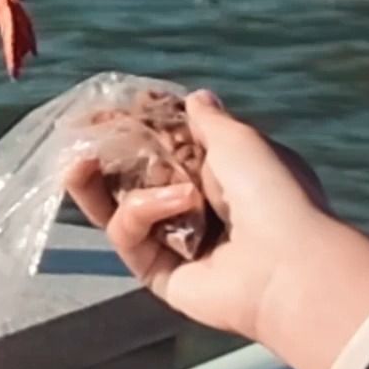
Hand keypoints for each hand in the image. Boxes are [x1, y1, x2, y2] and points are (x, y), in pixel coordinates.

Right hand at [64, 90, 368, 368]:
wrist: (290, 263)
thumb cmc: (275, 195)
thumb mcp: (240, 141)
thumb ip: (207, 120)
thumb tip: (195, 96)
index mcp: (224, 177)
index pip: (165, 149)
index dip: (136, 128)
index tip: (109, 110)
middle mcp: (198, 210)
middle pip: (133, 180)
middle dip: (103, 156)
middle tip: (78, 135)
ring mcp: (175, 244)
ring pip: (118, 209)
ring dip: (96, 184)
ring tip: (79, 162)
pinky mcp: (157, 272)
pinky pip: (129, 235)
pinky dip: (145, 212)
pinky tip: (179, 201)